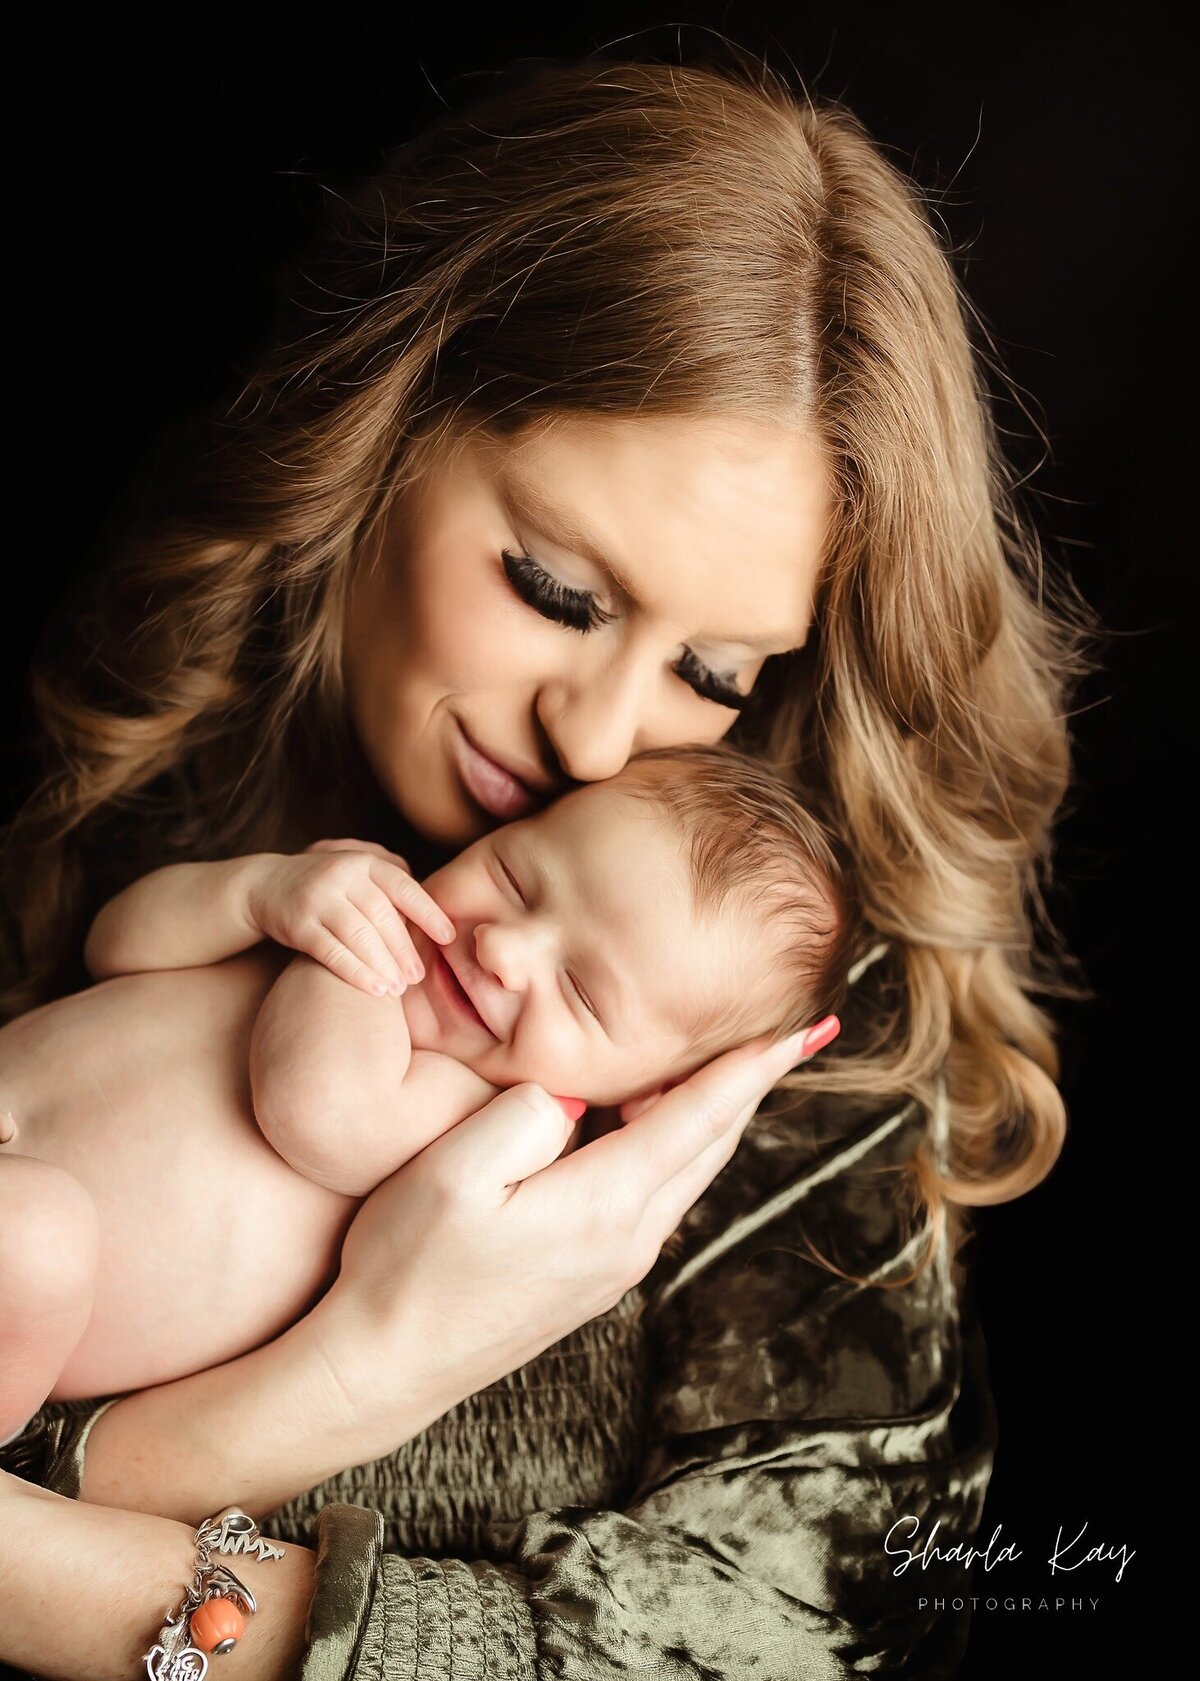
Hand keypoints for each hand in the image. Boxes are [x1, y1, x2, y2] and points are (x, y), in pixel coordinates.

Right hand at [245, 840, 455, 997]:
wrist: (267, 885)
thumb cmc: (330, 889)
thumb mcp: (359, 877)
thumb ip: (390, 892)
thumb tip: (438, 921)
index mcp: (365, 863)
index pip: (404, 888)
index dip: (428, 913)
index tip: (447, 937)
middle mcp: (342, 874)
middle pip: (382, 915)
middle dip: (404, 949)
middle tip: (418, 976)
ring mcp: (318, 897)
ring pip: (358, 934)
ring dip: (383, 965)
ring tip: (399, 989)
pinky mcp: (297, 923)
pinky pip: (330, 951)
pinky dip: (355, 972)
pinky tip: (374, 989)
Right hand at [311, 1023, 829, 1432]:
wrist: (382, 1366)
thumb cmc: (408, 1266)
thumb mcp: (453, 1172)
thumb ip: (527, 1113)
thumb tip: (578, 1090)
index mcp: (604, 1205)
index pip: (701, 1117)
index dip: (755, 1066)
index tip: (807, 1027)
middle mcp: (627, 1241)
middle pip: (709, 1145)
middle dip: (750, 1083)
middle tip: (790, 1033)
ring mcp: (613, 1266)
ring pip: (685, 1172)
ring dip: (710, 1115)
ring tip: (727, 1064)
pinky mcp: (591, 1279)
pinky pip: (654, 1195)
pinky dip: (672, 1146)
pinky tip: (651, 1122)